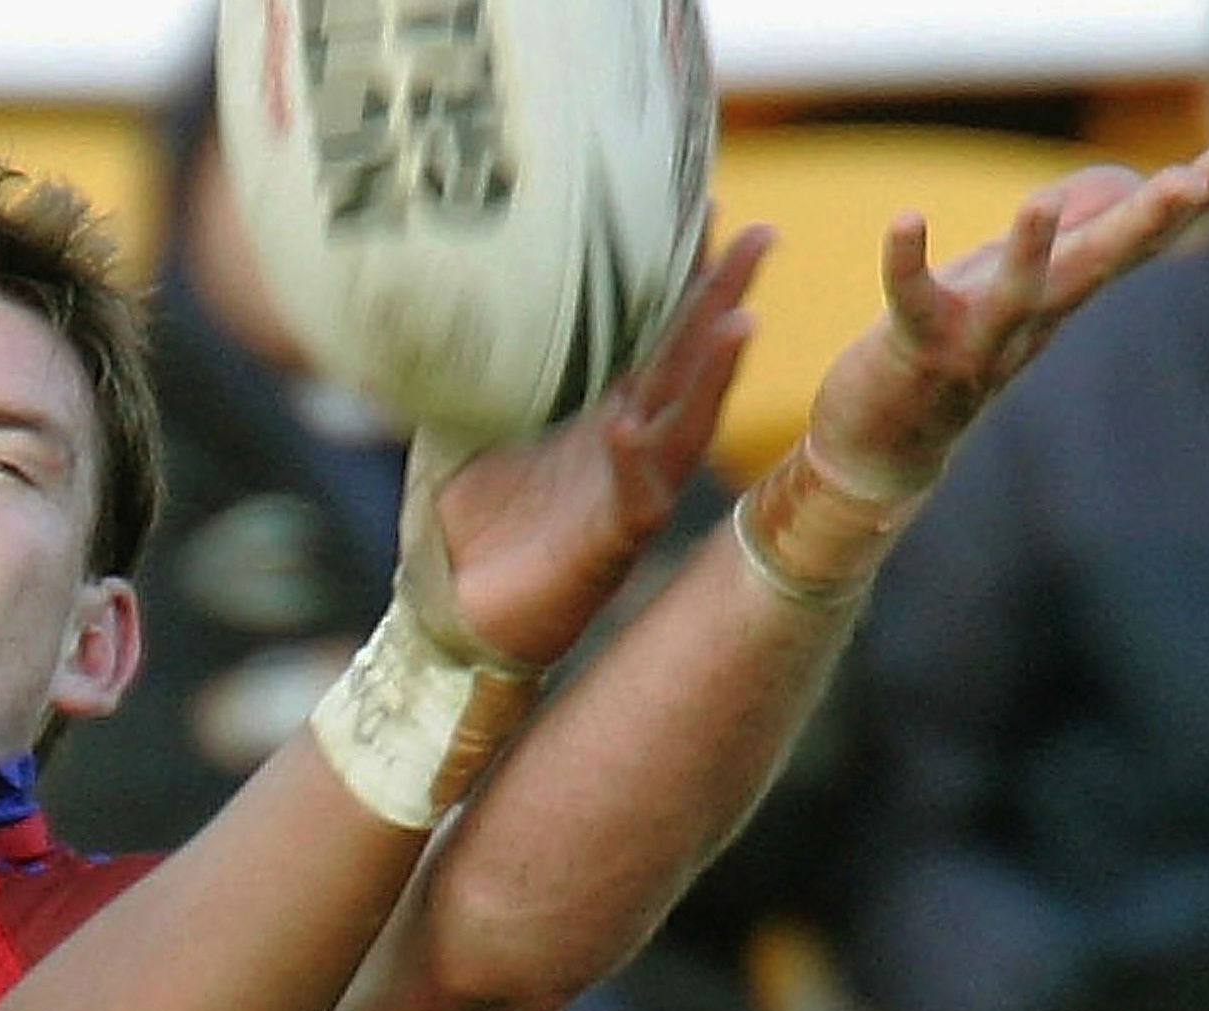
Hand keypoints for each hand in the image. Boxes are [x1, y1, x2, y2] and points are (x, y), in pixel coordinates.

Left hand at [434, 221, 770, 666]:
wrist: (452, 607)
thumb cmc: (464, 517)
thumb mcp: (462, 423)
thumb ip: (472, 366)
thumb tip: (446, 293)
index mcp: (596, 406)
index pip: (646, 329)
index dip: (673, 273)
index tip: (699, 206)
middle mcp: (625, 440)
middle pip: (685, 359)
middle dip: (723, 299)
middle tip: (762, 235)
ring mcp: (626, 490)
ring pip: (684, 423)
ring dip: (710, 373)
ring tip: (741, 318)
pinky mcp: (611, 542)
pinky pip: (634, 494)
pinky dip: (632, 459)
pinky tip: (628, 425)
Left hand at [805, 144, 1208, 498]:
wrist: (881, 452)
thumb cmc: (952, 354)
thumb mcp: (1017, 290)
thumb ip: (1067, 239)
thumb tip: (1122, 181)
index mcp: (1057, 299)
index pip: (1134, 246)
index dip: (1188, 207)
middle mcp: (1029, 321)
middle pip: (1097, 266)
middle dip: (1145, 224)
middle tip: (1191, 180)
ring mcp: (975, 341)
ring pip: (1015, 295)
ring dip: (1029, 250)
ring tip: (1041, 199)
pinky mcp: (914, 351)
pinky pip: (913, 303)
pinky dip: (908, 263)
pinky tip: (907, 218)